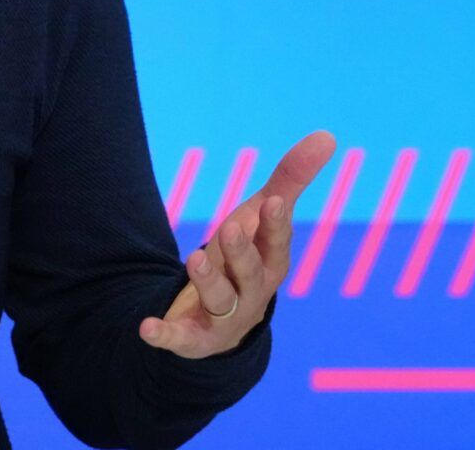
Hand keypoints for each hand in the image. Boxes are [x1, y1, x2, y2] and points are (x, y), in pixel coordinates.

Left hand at [139, 130, 336, 358]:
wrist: (223, 320)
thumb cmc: (246, 258)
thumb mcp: (261, 219)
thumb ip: (290, 179)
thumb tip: (328, 135)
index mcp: (270, 263)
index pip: (277, 243)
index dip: (275, 225)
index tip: (273, 201)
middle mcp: (252, 293)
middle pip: (250, 274)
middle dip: (241, 252)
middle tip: (228, 227)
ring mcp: (224, 318)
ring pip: (219, 301)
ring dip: (208, 281)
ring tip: (195, 257)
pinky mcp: (194, 338)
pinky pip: (180, 339)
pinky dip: (165, 335)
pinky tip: (146, 328)